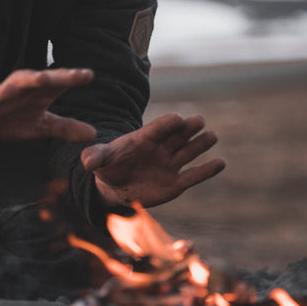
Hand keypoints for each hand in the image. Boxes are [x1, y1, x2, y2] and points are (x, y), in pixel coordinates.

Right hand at [0, 68, 96, 142]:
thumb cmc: (11, 119)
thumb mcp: (41, 126)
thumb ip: (66, 128)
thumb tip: (94, 133)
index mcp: (40, 93)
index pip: (60, 83)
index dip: (74, 78)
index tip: (89, 75)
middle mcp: (26, 88)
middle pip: (46, 79)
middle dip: (62, 76)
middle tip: (81, 75)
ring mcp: (6, 92)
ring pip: (21, 82)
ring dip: (33, 78)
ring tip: (45, 78)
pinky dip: (2, 92)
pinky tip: (8, 89)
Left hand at [80, 113, 225, 207]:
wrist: (115, 186)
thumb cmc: (109, 166)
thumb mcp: (100, 161)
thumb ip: (95, 157)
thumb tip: (85, 161)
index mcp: (144, 139)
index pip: (158, 128)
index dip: (167, 124)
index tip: (177, 119)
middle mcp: (161, 148)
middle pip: (177, 136)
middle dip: (188, 129)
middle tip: (199, 121)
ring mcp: (169, 164)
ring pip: (188, 152)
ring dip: (200, 144)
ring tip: (212, 136)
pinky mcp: (175, 183)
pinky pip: (193, 175)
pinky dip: (207, 170)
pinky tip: (221, 163)